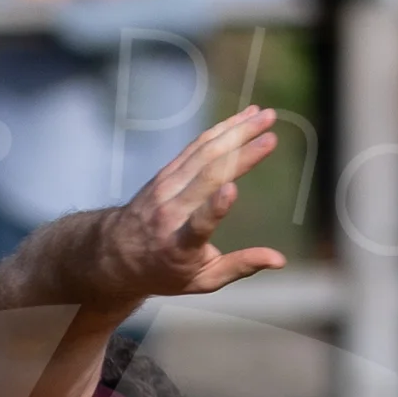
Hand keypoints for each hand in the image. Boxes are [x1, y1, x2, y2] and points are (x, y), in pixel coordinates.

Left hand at [95, 106, 286, 305]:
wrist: (116, 253)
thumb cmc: (166, 272)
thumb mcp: (202, 281)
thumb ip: (239, 267)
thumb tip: (280, 260)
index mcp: (179, 245)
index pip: (197, 224)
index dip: (214, 208)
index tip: (231, 190)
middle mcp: (170, 212)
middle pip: (207, 177)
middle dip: (241, 153)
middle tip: (271, 134)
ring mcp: (166, 188)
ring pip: (203, 153)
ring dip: (236, 131)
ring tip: (265, 115)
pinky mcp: (167, 172)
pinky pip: (196, 146)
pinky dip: (221, 130)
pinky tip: (243, 117)